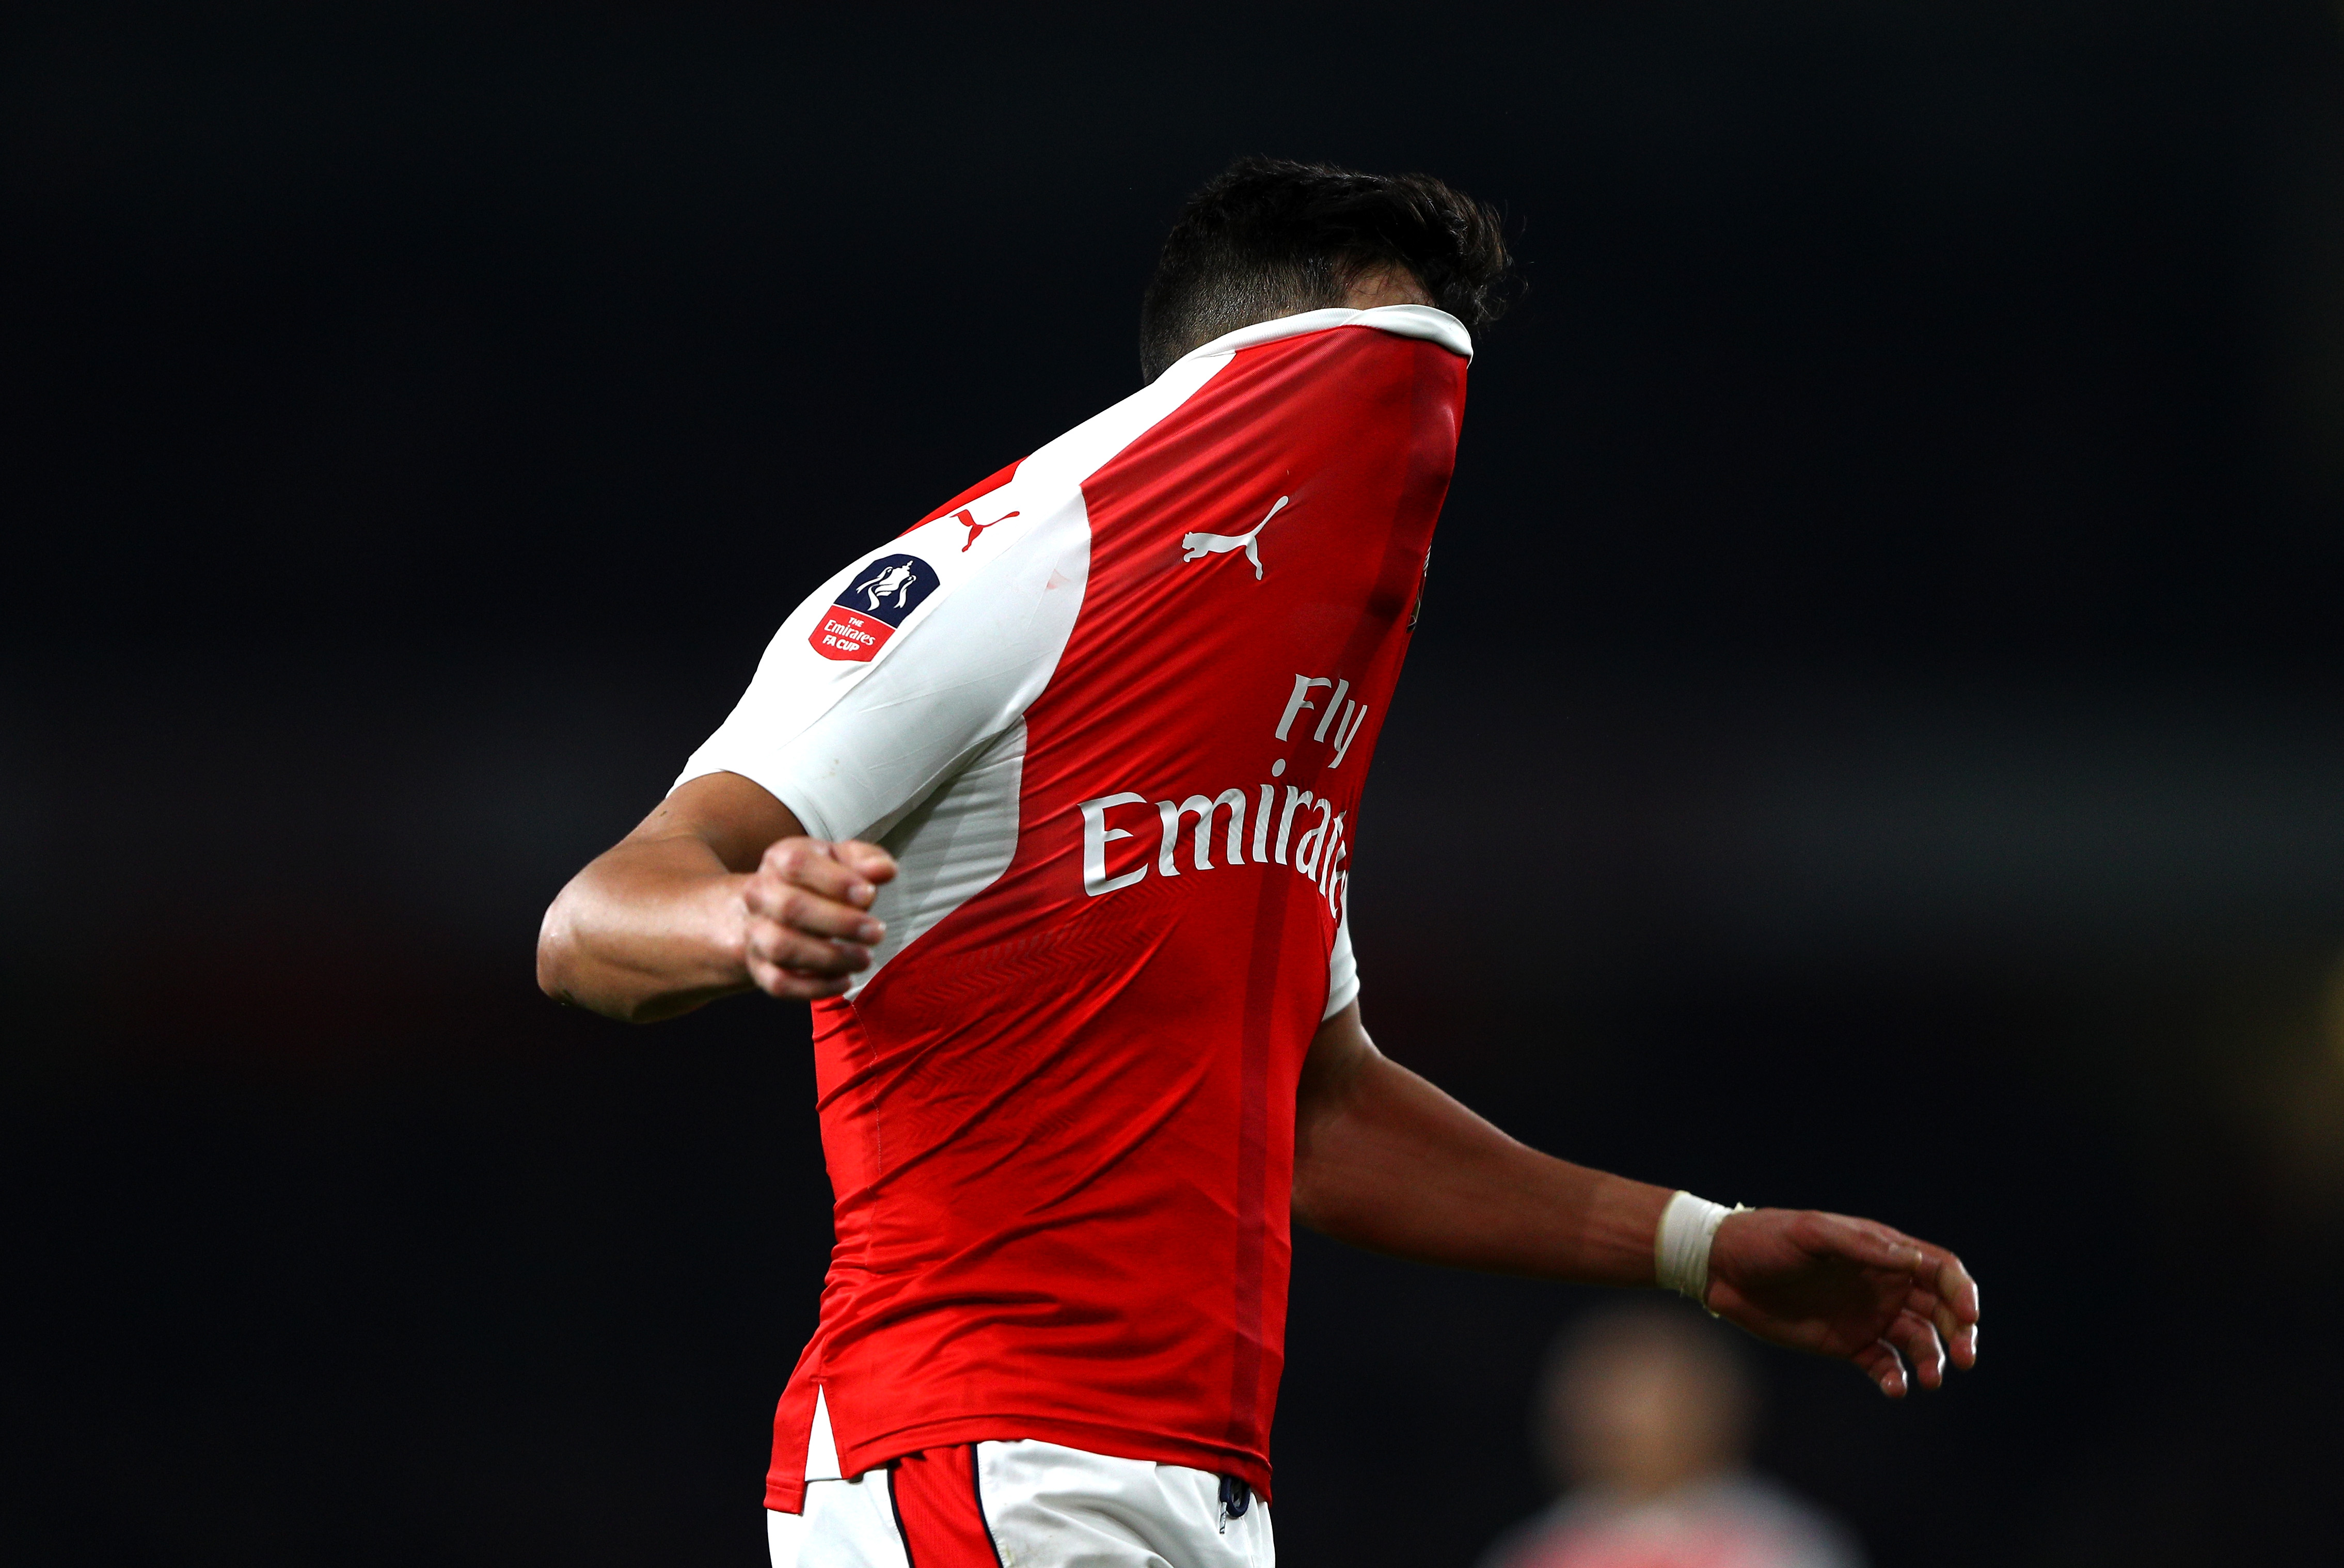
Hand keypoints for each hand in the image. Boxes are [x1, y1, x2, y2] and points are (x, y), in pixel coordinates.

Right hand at [739, 837, 897, 999]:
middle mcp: (760, 895)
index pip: (798, 864)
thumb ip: (865, 860)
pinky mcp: (760, 968)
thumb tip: (885, 870)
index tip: (869, 894)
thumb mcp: (841, 861)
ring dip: (829, 957)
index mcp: (779, 859)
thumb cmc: (817, 882)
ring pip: (782, 948)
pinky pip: (780, 984)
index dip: (835, 881)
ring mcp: (756, 933)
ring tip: (864, 958)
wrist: (773, 910)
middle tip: (876, 932)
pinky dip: (815, 987)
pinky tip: (845, 980)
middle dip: (839, 922)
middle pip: (790, 907)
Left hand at [1704, 1208, 1979, 1397]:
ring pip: (1919, 1341)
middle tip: (1964, 1358)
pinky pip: (1884, 1365)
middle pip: (1941, 1310)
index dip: (1962, 1292)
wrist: (1721, 1269)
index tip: (1970, 1316)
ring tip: (1929, 1378)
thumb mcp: (1812, 1233)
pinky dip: (1896, 1378)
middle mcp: (1883, 1284)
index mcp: (1881, 1251)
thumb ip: (1862, 1247)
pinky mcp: (1847, 1344)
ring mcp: (1867, 1316)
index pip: (1939, 1270)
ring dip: (1932, 1360)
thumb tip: (1915, 1260)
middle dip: (1960, 1333)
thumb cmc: (1766, 1239)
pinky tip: (1895, 1387)